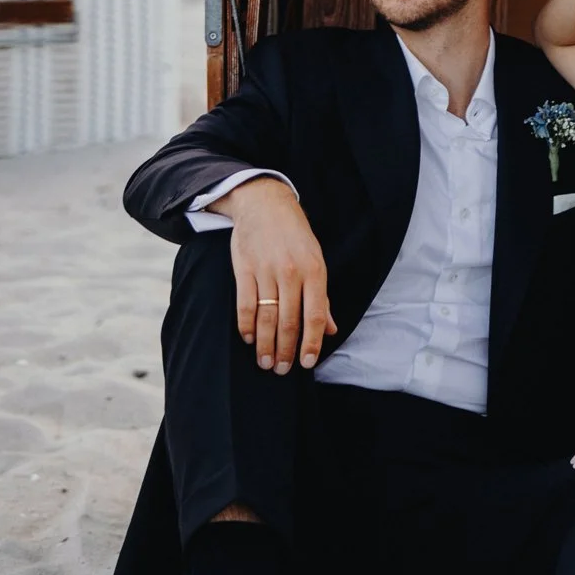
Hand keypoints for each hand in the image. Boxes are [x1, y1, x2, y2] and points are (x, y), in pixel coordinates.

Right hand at [212, 177, 337, 374]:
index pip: (315, 315)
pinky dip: (246, 325)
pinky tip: (249, 338)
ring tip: (264, 362)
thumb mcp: (317, 260)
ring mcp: (266, 272)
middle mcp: (291, 273)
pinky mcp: (244, 270)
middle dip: (284, 350)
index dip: (311, 343)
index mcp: (315, 271)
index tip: (307, 363)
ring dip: (265, 344)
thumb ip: (322, 297)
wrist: (265, 204)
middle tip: (280, 370)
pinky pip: (245, 305)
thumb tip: (330, 329)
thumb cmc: (295, 235)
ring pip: (266, 317)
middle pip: (288, 321)